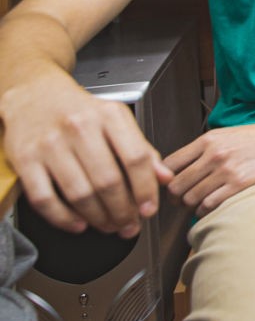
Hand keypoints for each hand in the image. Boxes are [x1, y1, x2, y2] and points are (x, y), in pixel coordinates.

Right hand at [0, 72, 172, 236]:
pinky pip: (44, 199)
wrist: (33, 94)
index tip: (149, 210)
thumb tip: (164, 178)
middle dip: (123, 211)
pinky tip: (79, 224)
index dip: (146, 190)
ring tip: (109, 226)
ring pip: (79, 194)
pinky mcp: (24, 160)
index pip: (136, 158)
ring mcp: (49, 145)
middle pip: (108, 181)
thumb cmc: (79, 111)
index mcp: (109, 116)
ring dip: (98, 218)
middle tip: (129, 225)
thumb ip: (142, 149)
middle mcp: (79, 128)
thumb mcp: (116, 120)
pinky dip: (63, 218)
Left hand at [164, 112, 254, 213]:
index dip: (164, 179)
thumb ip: (205, 149)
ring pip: (190, 197)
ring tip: (196, 205)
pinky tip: (209, 208)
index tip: (169, 186)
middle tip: (180, 201)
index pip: (170, 163)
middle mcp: (214, 154)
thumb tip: (184, 169)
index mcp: (208, 140)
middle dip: (175, 197)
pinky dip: (204, 211)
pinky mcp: (240, 183)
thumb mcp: (228, 135)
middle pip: (176, 184)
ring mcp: (226, 169)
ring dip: (189, 206)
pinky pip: (209, 204)